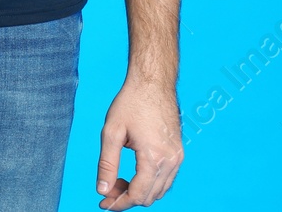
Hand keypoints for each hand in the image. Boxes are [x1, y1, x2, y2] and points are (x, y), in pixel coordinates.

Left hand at [96, 76, 183, 207]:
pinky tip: (133, 174)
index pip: (138, 195)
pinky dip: (150, 183)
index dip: (119, 202)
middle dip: (127, 197)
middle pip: (149, 196)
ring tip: (118, 180)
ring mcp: (178, 157)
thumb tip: (102, 191)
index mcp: (154, 157)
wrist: (153, 82)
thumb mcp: (111, 132)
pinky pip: (166, 179)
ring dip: (139, 192)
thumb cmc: (131, 102)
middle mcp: (171, 161)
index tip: (103, 203)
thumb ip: (107, 164)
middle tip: (107, 189)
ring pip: (159, 190)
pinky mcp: (179, 152)